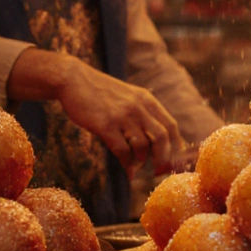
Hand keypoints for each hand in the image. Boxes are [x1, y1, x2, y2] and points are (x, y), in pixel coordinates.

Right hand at [57, 60, 182, 176]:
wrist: (74, 80)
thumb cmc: (101, 92)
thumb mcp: (129, 96)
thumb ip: (143, 113)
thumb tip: (154, 141)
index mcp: (147, 100)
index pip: (170, 125)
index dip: (175, 146)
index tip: (173, 160)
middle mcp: (138, 107)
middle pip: (161, 138)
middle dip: (163, 158)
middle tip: (158, 170)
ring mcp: (122, 116)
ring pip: (142, 146)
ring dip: (141, 160)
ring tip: (136, 164)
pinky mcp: (105, 125)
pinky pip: (122, 150)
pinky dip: (126, 163)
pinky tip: (126, 168)